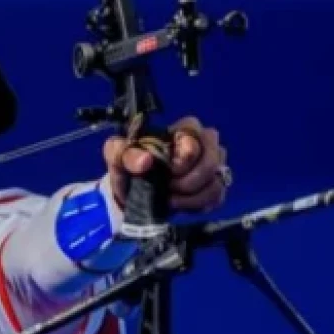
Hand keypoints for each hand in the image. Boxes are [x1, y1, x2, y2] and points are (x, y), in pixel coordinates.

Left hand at [103, 115, 229, 213]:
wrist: (131, 193)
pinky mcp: (214, 188)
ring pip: (216, 181)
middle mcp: (204, 144)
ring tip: (170, 199)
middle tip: (169, 187)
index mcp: (182, 129)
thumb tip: (145, 160)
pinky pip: (217, 197)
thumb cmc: (128, 166)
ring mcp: (212, 166)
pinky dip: (196, 205)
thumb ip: (123, 152)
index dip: (186, 153)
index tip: (171, 170)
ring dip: (192, 196)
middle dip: (190, 180)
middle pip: (212, 159)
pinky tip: (179, 204)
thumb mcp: (117, 156)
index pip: (195, 132)